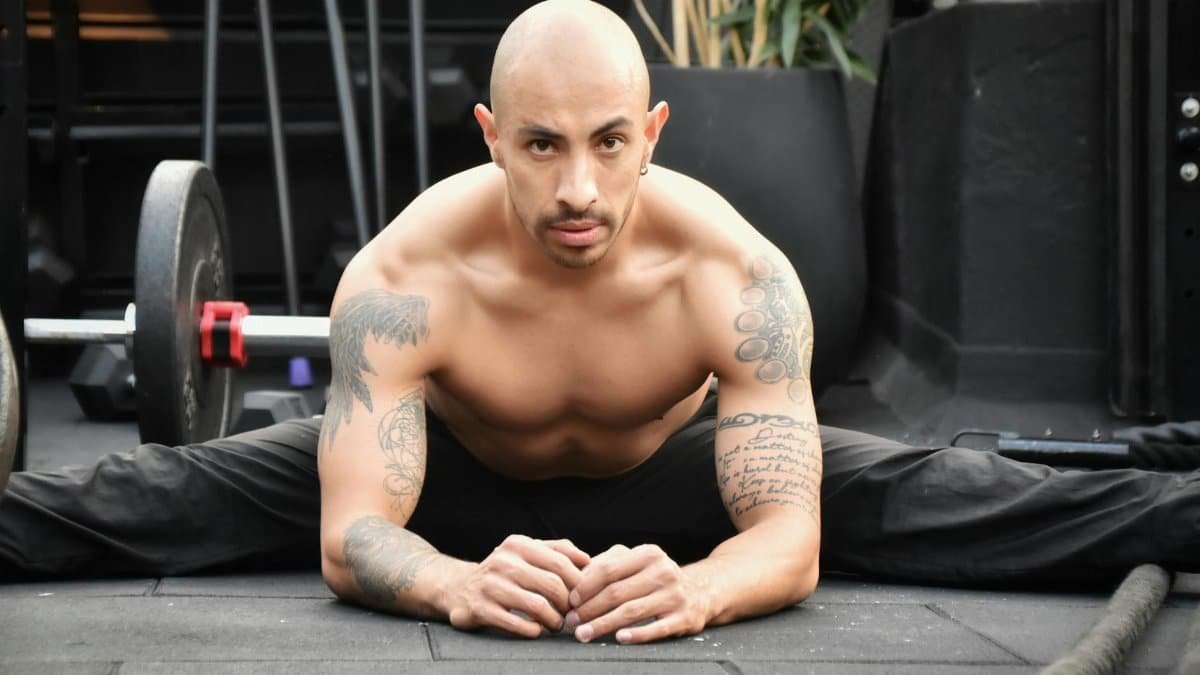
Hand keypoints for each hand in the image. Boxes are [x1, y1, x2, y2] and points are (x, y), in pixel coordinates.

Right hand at [444, 534, 589, 637]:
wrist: (459, 587)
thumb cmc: (503, 571)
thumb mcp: (526, 551)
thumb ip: (557, 550)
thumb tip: (587, 560)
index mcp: (518, 544)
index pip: (560, 561)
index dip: (578, 582)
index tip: (581, 596)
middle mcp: (503, 561)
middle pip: (552, 584)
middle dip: (568, 604)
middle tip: (570, 613)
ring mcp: (490, 585)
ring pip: (537, 605)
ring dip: (554, 620)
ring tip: (556, 624)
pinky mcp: (480, 609)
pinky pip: (517, 624)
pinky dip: (533, 630)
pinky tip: (536, 629)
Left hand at [566, 543, 709, 644]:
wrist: (701, 591)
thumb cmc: (656, 579)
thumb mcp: (637, 563)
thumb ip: (608, 565)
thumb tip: (574, 579)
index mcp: (648, 554)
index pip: (609, 569)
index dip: (586, 586)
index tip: (571, 601)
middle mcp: (664, 571)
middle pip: (616, 592)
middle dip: (589, 609)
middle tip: (572, 621)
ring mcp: (675, 595)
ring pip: (630, 611)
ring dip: (603, 624)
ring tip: (584, 634)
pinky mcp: (684, 617)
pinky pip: (656, 628)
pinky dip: (636, 634)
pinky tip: (619, 639)